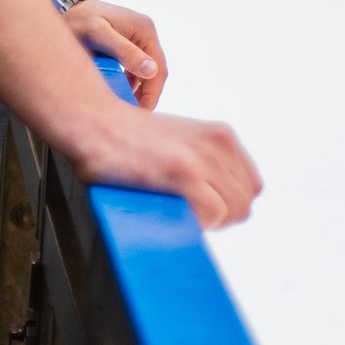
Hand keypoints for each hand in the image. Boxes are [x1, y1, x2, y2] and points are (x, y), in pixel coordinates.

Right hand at [57, 102, 262, 230]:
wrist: (94, 122)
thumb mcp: (181, 138)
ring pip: (236, 210)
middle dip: (221, 214)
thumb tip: (222, 200)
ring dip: (211, 220)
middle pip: (245, 201)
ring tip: (181, 212)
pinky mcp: (185, 174)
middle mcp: (218, 145)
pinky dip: (200, 222)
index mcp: (221, 135)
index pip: (251, 185)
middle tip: (188, 212)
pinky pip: (215, 214)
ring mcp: (203, 159)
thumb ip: (205, 158)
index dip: (228, 201)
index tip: (202, 204)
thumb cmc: (127, 137)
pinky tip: (177, 213)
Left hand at [64, 0, 165, 108]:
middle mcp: (144, 33)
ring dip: (137, 89)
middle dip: (146, 94)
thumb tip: (151, 70)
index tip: (143, 112)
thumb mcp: (98, 34)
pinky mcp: (126, 43)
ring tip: (125, 107)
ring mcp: (136, 38)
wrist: (63, 6)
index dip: (152, 93)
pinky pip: (132, 67)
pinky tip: (118, 92)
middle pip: (153, 71)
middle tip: (133, 114)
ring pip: (143, 71)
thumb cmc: (78, 18)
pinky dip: (127, 81)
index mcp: (144, 30)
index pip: (158, 68)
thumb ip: (123, 51)